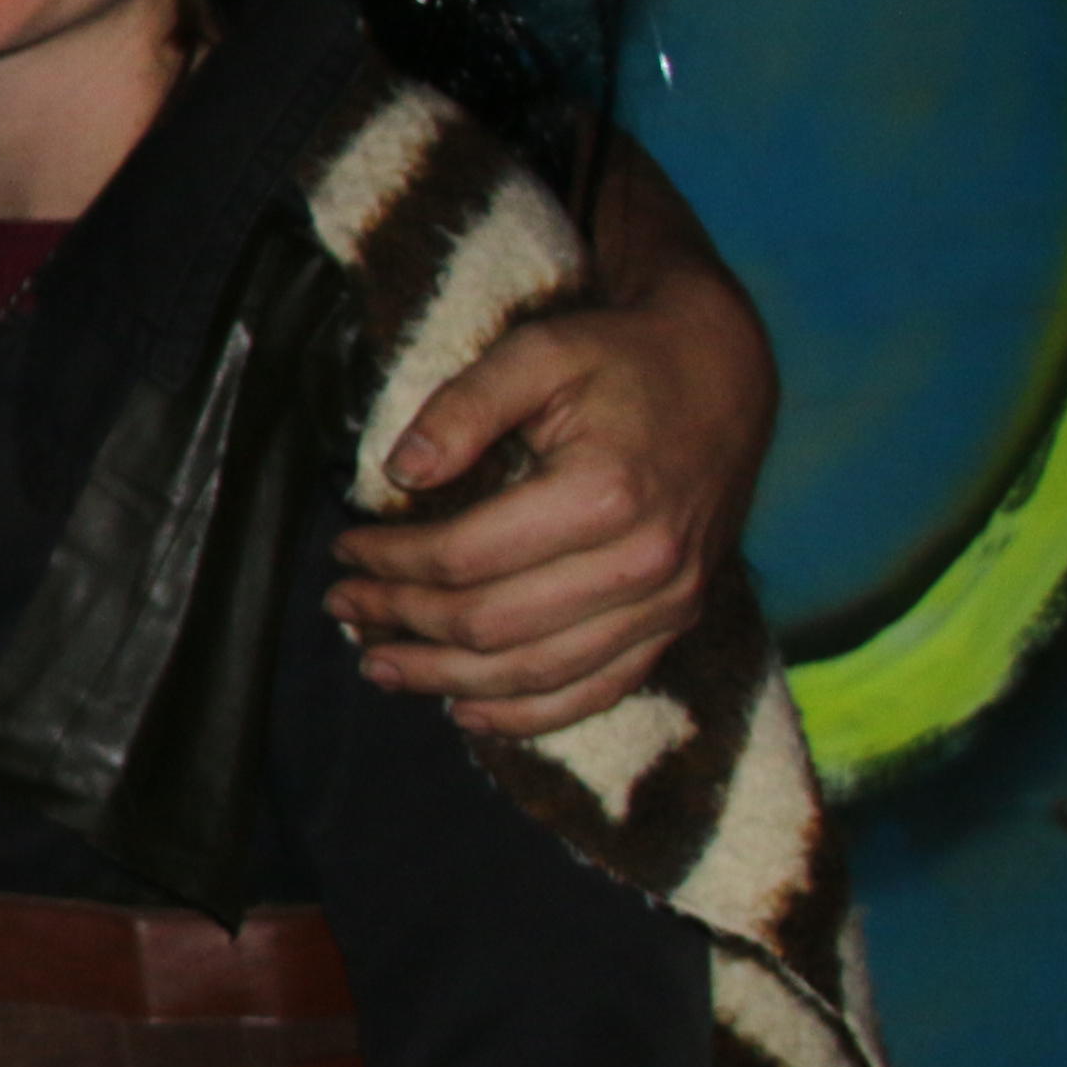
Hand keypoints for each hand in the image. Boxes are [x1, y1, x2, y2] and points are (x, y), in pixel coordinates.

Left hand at [327, 238, 774, 735]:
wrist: (722, 374)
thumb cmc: (621, 358)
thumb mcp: (539, 352)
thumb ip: (464, 406)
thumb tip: (400, 472)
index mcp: (604, 494)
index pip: (465, 556)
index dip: (391, 561)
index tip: (344, 548)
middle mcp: (644, 562)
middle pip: (493, 624)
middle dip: (404, 621)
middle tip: (344, 606)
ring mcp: (668, 602)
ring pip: (537, 673)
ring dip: (447, 681)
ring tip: (380, 666)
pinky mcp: (679, 620)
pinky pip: (599, 691)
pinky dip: (528, 714)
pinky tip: (466, 710)